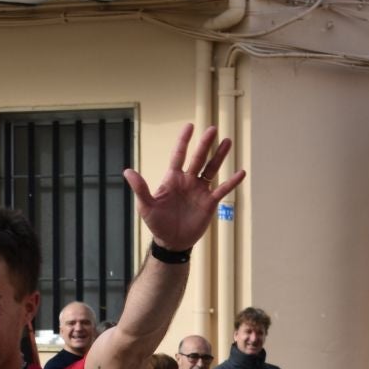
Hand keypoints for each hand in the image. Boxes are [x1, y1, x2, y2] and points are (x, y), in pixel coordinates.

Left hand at [123, 123, 246, 252]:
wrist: (172, 241)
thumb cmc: (157, 223)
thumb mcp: (146, 206)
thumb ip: (140, 188)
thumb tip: (127, 171)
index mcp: (173, 178)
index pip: (179, 155)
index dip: (184, 141)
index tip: (190, 126)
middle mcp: (188, 181)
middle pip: (198, 158)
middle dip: (205, 144)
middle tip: (212, 129)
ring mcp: (200, 190)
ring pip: (212, 169)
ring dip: (219, 156)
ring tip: (228, 141)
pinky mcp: (209, 202)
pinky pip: (222, 190)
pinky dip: (232, 182)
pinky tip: (241, 172)